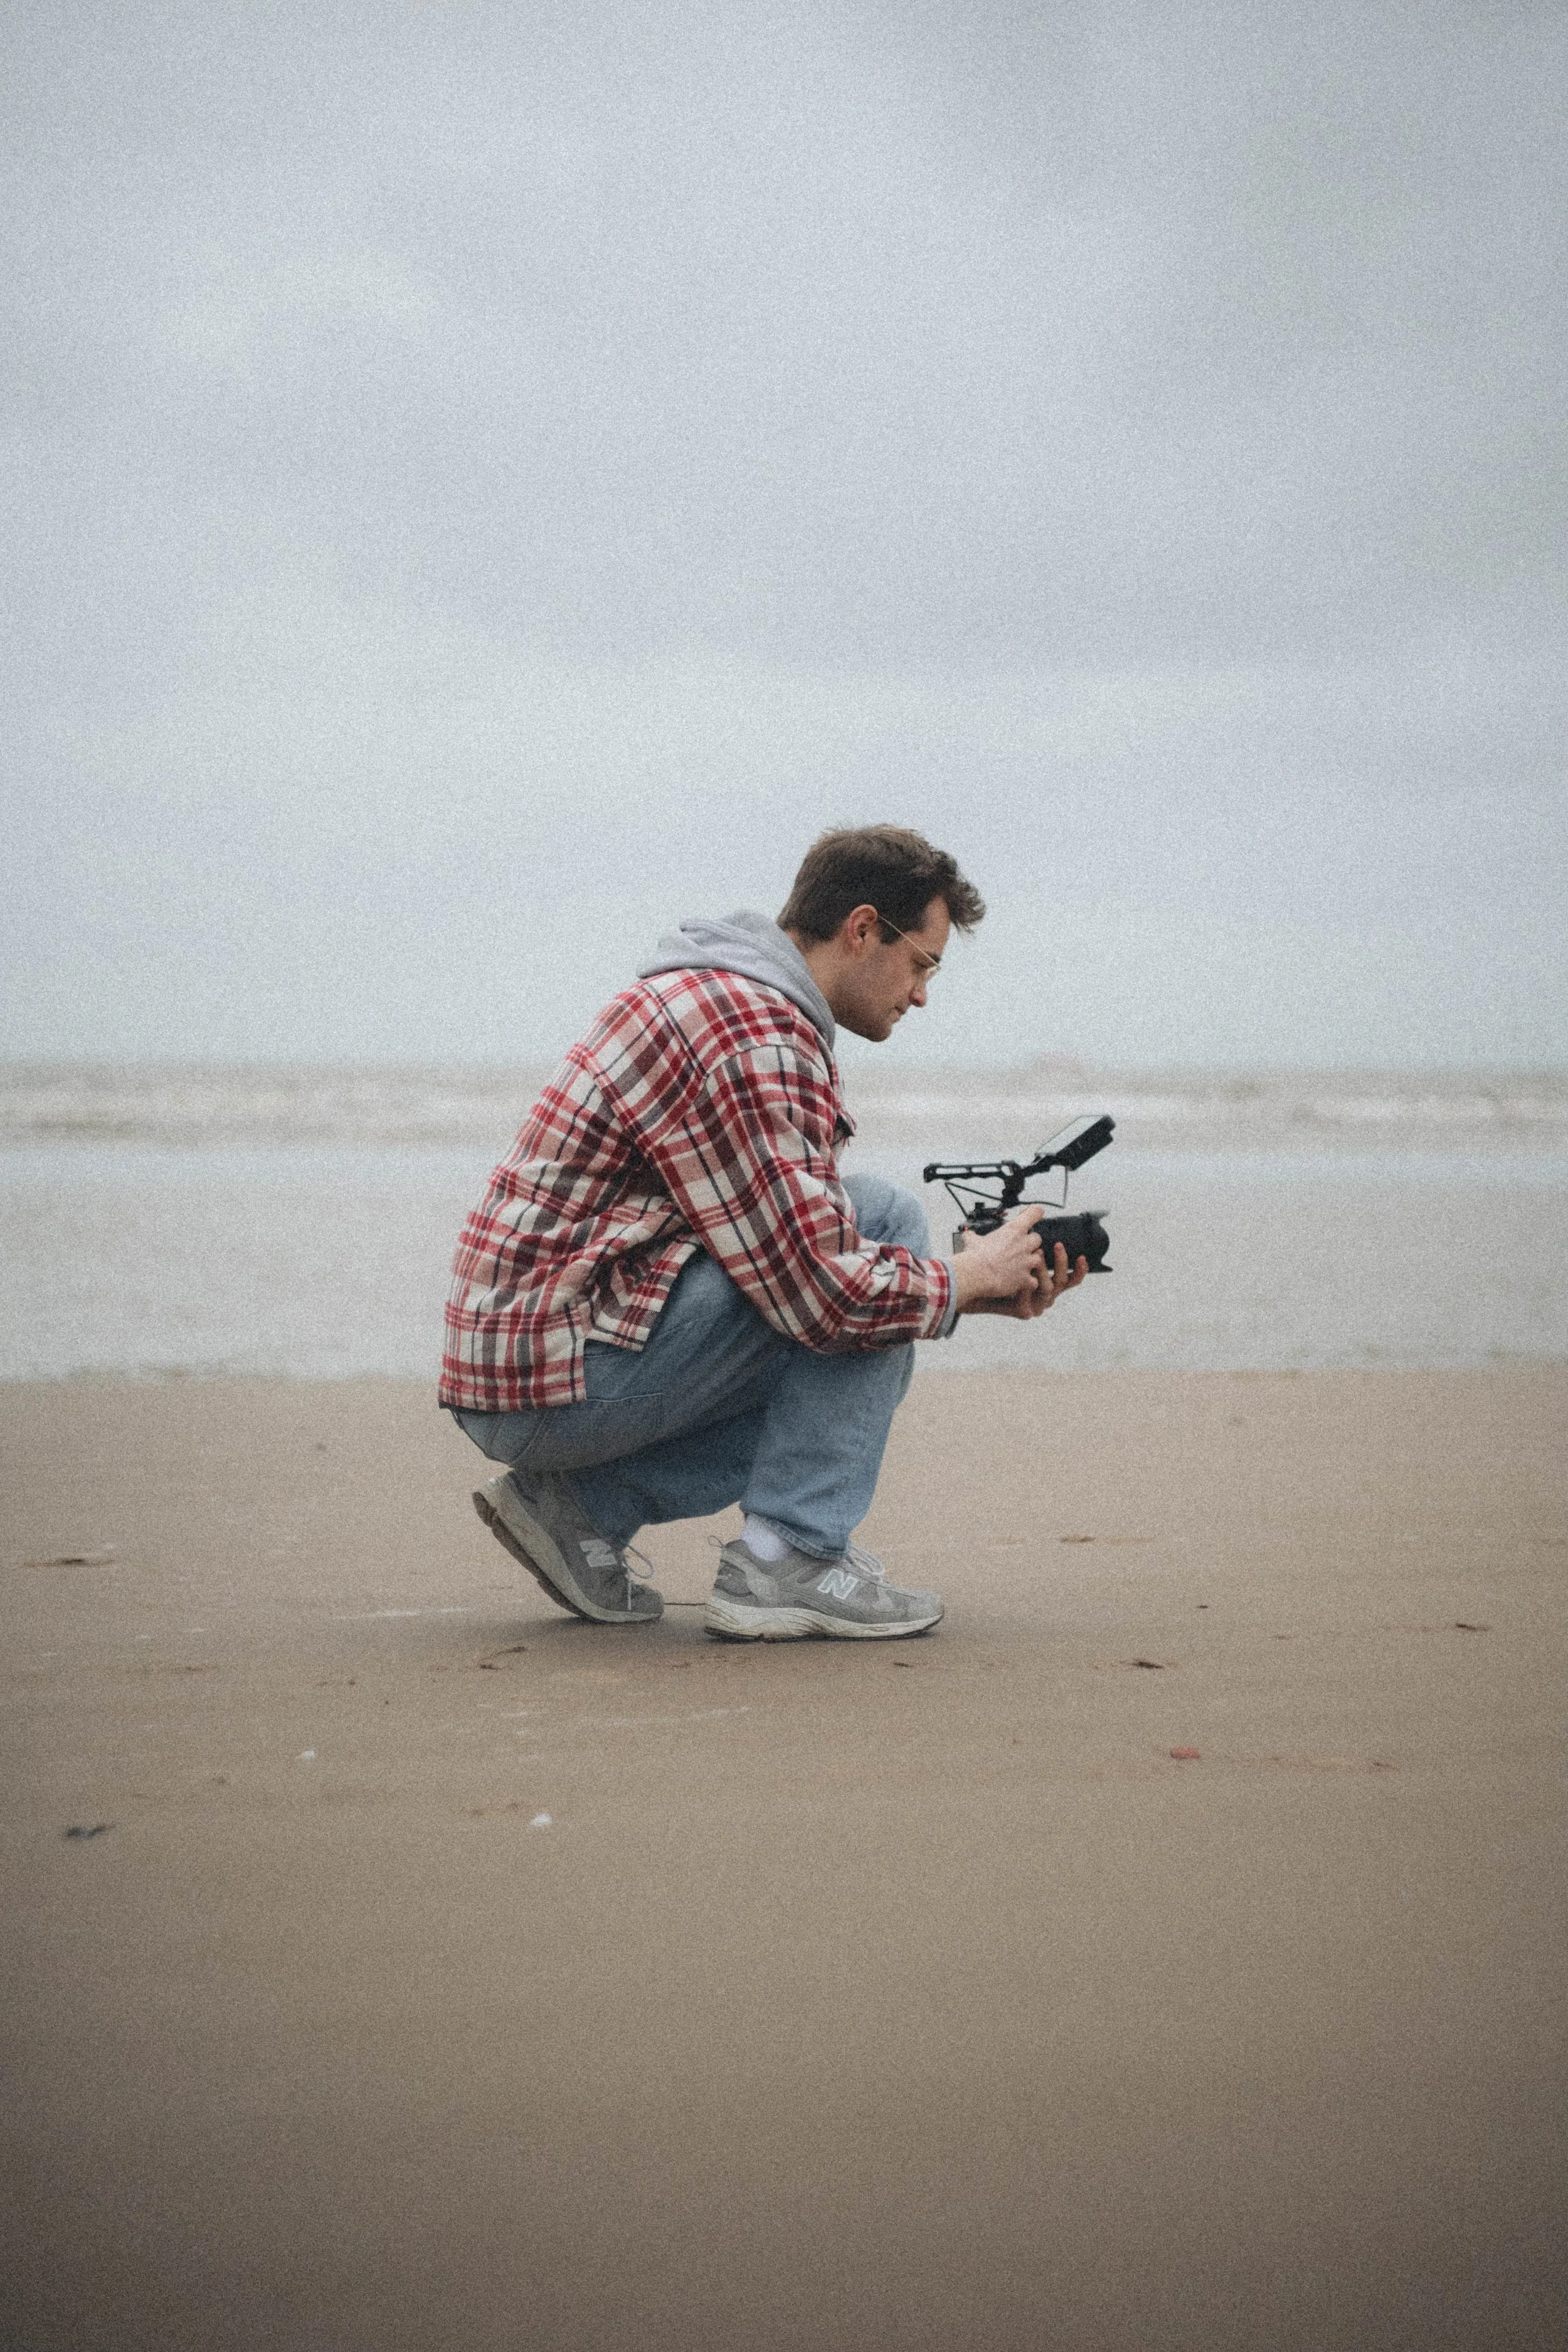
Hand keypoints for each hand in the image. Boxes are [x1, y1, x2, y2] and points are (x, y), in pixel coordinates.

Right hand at [951, 1209, 1088, 1320]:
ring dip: (1030, 1263)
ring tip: (1018, 1267)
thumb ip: (973, 1236)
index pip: (1034, 1213)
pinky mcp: (1025, 1278)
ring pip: (1038, 1259)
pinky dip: (1027, 1283)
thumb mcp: (971, 1240)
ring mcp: (1026, 1262)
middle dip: (1030, 1244)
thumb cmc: (974, 1257)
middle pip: (1038, 1238)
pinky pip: (1034, 1281)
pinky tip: (1019, 1283)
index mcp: (1013, 1230)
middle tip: (1019, 1249)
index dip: (1034, 1214)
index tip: (1032, 1216)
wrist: (974, 1275)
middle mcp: (1023, 1244)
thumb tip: (968, 1235)